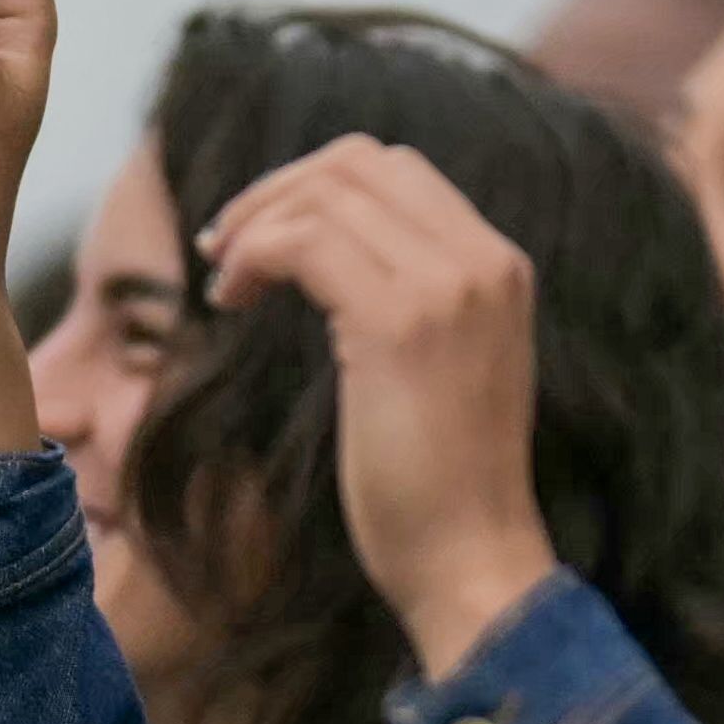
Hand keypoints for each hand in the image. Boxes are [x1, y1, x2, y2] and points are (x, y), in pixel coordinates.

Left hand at [199, 135, 555, 666]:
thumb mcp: (444, 365)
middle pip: (358, 163)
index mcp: (500, 265)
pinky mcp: (398, 324)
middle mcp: (485, 261)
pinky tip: (231, 303)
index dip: (314, 185)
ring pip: (325, 194)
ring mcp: (448, 287)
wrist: (472, 561)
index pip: (396, 169)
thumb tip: (324, 252)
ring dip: (255, 225)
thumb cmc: (441, 485)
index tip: (261, 237)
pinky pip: (302, 243)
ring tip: (225, 283)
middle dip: (277, 192)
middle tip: (224, 248)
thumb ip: (410, 298)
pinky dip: (253, 257)